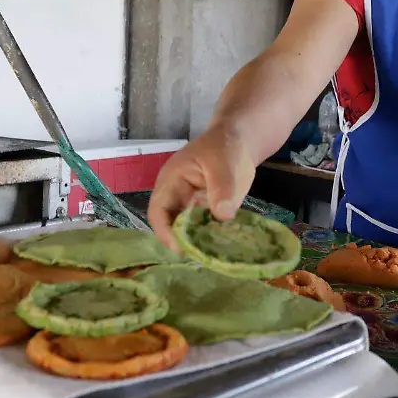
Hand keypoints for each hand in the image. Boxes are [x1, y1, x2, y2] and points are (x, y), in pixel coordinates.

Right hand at [147, 125, 255, 250]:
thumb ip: (222, 187)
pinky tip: (225, 247)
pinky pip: (205, 230)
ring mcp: (192, 207)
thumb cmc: (225, 146)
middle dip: (184, 243)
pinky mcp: (207, 213)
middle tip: (203, 257)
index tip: (183, 247)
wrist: (239, 141)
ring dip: (199, 244)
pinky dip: (213, 239)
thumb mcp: (223, 162)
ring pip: (189, 232)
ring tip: (215, 255)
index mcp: (172, 183)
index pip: (159, 212)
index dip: (166, 232)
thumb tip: (223, 215)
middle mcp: (177, 198)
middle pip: (171, 226)